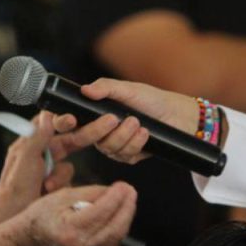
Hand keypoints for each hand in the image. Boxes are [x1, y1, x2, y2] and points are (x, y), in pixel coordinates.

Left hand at [0, 112, 73, 220]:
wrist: (13, 216)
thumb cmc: (13, 188)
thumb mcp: (26, 158)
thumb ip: (39, 136)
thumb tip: (48, 114)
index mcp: (29, 144)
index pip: (49, 124)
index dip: (62, 120)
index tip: (73, 120)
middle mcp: (40, 156)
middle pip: (66, 141)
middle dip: (82, 137)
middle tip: (104, 126)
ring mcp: (50, 172)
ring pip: (68, 165)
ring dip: (60, 175)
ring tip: (48, 185)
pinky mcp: (57, 186)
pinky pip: (68, 181)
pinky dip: (61, 185)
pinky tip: (50, 191)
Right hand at [19, 183, 136, 245]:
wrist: (31, 239)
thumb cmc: (43, 214)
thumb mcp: (62, 195)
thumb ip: (90, 193)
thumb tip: (114, 190)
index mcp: (69, 229)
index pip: (100, 213)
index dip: (115, 197)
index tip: (123, 184)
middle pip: (114, 228)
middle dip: (127, 207)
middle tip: (131, 190)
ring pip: (116, 235)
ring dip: (126, 215)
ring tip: (128, 197)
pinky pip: (111, 239)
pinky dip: (119, 224)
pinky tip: (120, 210)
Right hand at [51, 78, 200, 164]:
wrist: (178, 115)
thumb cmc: (152, 99)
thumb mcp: (129, 89)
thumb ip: (107, 88)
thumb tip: (85, 89)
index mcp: (98, 113)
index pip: (75, 123)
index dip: (68, 124)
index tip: (74, 120)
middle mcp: (103, 130)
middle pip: (90, 139)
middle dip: (105, 130)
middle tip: (121, 118)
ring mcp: (116, 144)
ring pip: (108, 149)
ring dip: (125, 136)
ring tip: (139, 123)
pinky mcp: (130, 155)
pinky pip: (124, 157)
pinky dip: (136, 144)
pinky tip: (146, 134)